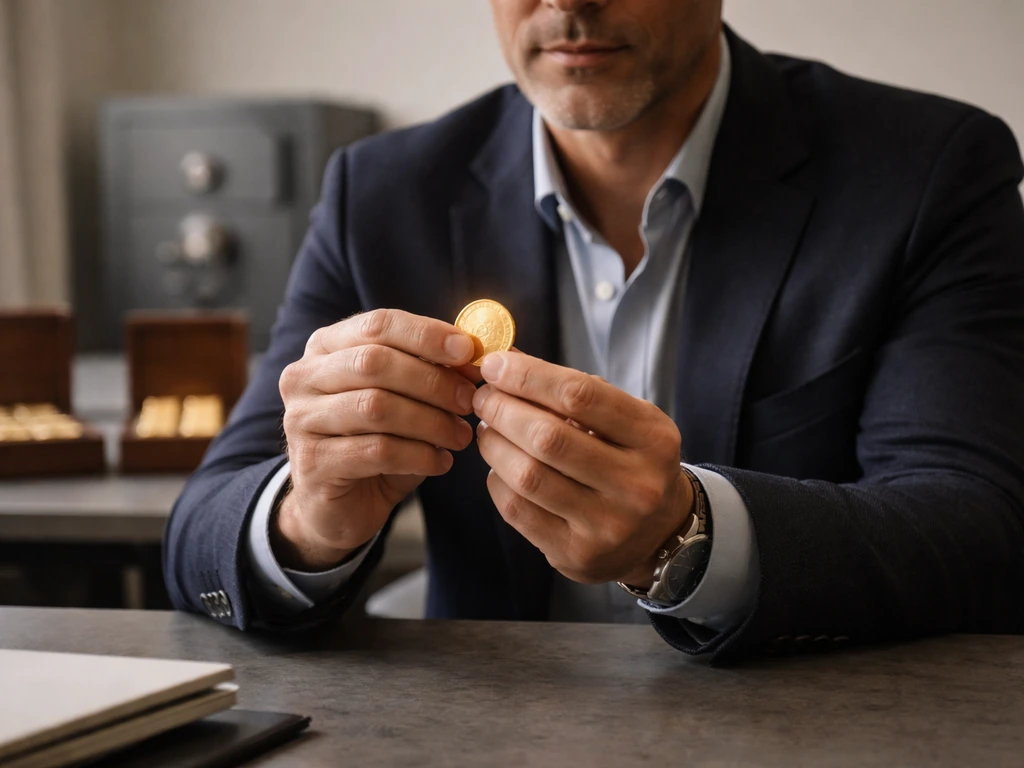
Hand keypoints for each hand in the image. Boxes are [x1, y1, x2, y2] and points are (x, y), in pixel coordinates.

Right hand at [275, 309, 480, 569]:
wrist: (339, 505)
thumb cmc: (375, 441)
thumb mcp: (402, 398)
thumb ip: (429, 370)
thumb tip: (471, 352)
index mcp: (326, 347)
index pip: (378, 324)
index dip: (426, 335)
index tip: (468, 351)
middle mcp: (304, 377)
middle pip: (375, 363)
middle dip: (432, 380)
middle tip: (469, 400)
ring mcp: (301, 419)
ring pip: (376, 407)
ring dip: (430, 421)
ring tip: (460, 436)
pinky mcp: (312, 462)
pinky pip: (377, 450)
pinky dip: (419, 455)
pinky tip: (440, 462)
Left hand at [472, 352, 692, 587]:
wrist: (659, 533)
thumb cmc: (631, 459)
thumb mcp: (625, 420)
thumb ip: (572, 391)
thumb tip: (506, 360)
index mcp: (654, 439)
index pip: (579, 395)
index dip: (528, 376)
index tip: (495, 364)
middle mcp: (637, 485)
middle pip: (548, 437)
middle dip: (503, 409)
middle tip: (483, 396)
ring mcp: (608, 526)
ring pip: (528, 476)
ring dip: (494, 444)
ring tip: (487, 428)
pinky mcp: (577, 555)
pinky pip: (518, 510)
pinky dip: (498, 480)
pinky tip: (500, 466)